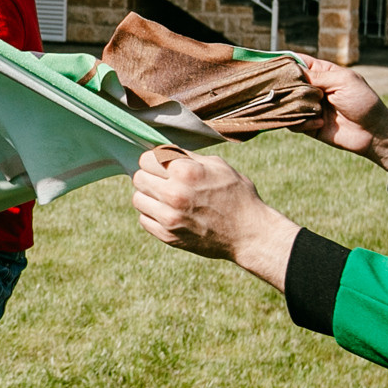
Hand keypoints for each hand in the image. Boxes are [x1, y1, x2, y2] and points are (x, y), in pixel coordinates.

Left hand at [131, 146, 300, 289]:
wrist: (249, 233)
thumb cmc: (236, 195)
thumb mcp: (217, 166)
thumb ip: (186, 157)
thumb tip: (160, 151)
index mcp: (186, 172)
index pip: (146, 159)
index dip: (154, 160)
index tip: (162, 165)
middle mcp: (174, 194)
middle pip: (138, 178)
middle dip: (150, 176)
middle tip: (164, 181)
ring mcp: (169, 218)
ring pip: (137, 199)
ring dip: (149, 196)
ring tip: (167, 198)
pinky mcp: (168, 236)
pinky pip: (144, 219)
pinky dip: (153, 215)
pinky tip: (170, 213)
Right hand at [290, 53, 387, 178]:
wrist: (374, 132)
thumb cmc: (363, 101)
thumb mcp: (343, 81)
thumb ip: (316, 76)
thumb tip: (289, 71)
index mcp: (321, 72)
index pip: (296, 62)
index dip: (282, 62)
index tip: (267, 63)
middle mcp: (312, 88)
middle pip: (286, 83)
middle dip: (281, 86)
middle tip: (279, 89)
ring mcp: (309, 106)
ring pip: (285, 103)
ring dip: (291, 106)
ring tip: (305, 108)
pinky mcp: (308, 125)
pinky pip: (292, 122)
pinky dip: (301, 122)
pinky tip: (319, 124)